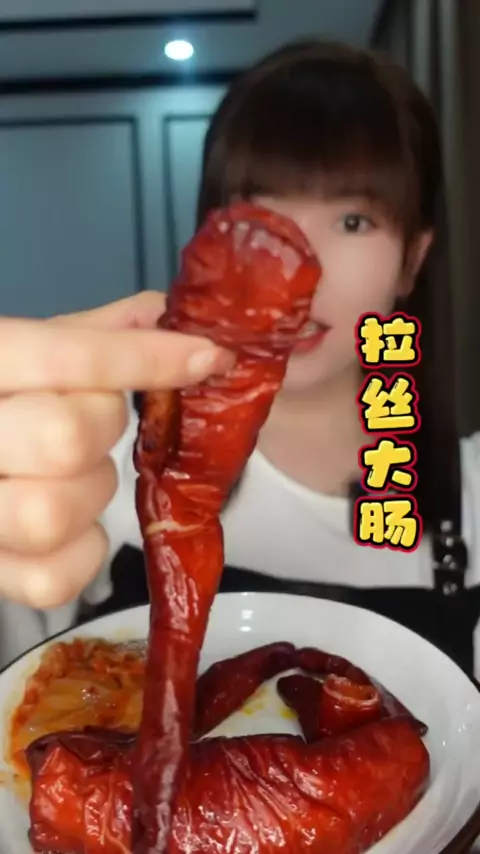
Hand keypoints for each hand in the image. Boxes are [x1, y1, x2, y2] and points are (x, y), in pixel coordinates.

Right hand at [0, 292, 232, 607]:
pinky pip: (54, 579)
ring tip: (77, 475)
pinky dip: (84, 552)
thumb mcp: (17, 357)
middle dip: (103, 426)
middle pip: (65, 436)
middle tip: (95, 421)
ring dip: (92, 492)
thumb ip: (84, 335)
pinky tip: (76, 525)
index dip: (144, 357)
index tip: (208, 357)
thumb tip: (160, 311)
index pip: (62, 355)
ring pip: (54, 512)